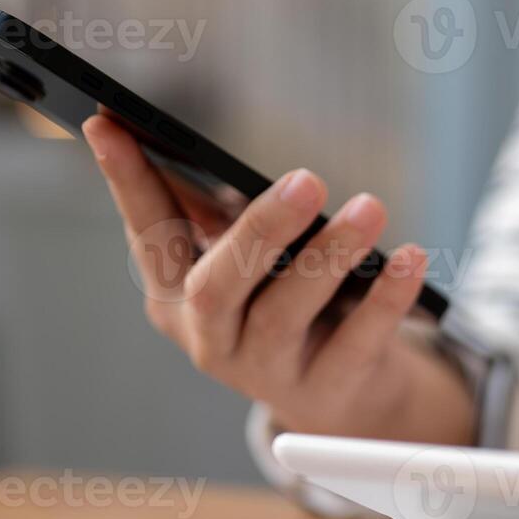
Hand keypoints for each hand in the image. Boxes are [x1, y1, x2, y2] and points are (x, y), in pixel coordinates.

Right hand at [81, 115, 472, 443]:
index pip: (147, 232)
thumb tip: (207, 153)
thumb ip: (227, 215)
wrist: (345, 395)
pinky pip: (358, 343)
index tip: (106, 122)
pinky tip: (411, 258)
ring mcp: (264, 373)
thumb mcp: (251, 262)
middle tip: (308, 179)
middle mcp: (210, 337)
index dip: (127, 181)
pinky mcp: (326, 392)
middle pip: (218, 285)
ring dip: (330, 256)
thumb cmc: (286, 303)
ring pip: (287, 314)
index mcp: (175, 296)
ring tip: (371, 208)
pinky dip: (386, 299)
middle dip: (260, 229)